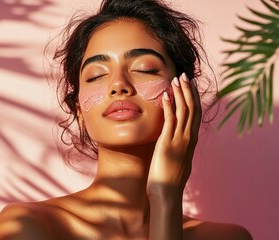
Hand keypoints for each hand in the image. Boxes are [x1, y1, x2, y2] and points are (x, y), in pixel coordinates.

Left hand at [147, 72, 201, 198]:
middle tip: (183, 76)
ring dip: (179, 93)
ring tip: (175, 79)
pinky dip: (168, 106)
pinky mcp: (167, 143)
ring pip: (183, 111)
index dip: (193, 98)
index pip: (196, 114)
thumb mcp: (177, 159)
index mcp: (191, 140)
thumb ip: (177, 148)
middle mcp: (188, 138)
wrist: (167, 192)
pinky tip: (165, 95)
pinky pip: (170, 120)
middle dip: (188, 90)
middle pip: (192, 108)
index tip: (190, 85)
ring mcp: (179, 140)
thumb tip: (172, 141)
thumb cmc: (169, 179)